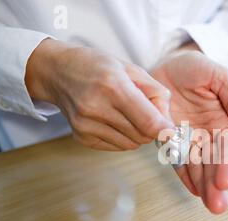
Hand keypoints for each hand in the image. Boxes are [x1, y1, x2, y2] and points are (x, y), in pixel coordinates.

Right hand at [25, 39, 172, 150]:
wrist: (57, 72)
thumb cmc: (96, 66)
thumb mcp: (131, 69)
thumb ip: (156, 93)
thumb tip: (168, 122)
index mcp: (113, 87)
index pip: (149, 122)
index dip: (165, 129)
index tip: (170, 129)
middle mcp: (97, 108)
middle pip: (142, 136)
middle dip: (151, 128)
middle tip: (145, 113)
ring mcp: (87, 125)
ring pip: (131, 144)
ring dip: (137, 134)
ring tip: (126, 114)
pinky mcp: (82, 137)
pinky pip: (117, 146)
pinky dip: (122, 137)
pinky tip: (113, 120)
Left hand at [151, 44, 227, 213]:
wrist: (167, 63)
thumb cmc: (195, 67)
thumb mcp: (218, 76)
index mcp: (225, 122)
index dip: (227, 165)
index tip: (225, 182)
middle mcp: (209, 135)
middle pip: (214, 163)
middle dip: (216, 185)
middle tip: (217, 205)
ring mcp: (190, 140)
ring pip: (198, 167)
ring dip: (203, 186)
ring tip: (208, 204)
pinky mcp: (170, 140)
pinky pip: (177, 160)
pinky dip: (184, 175)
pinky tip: (192, 190)